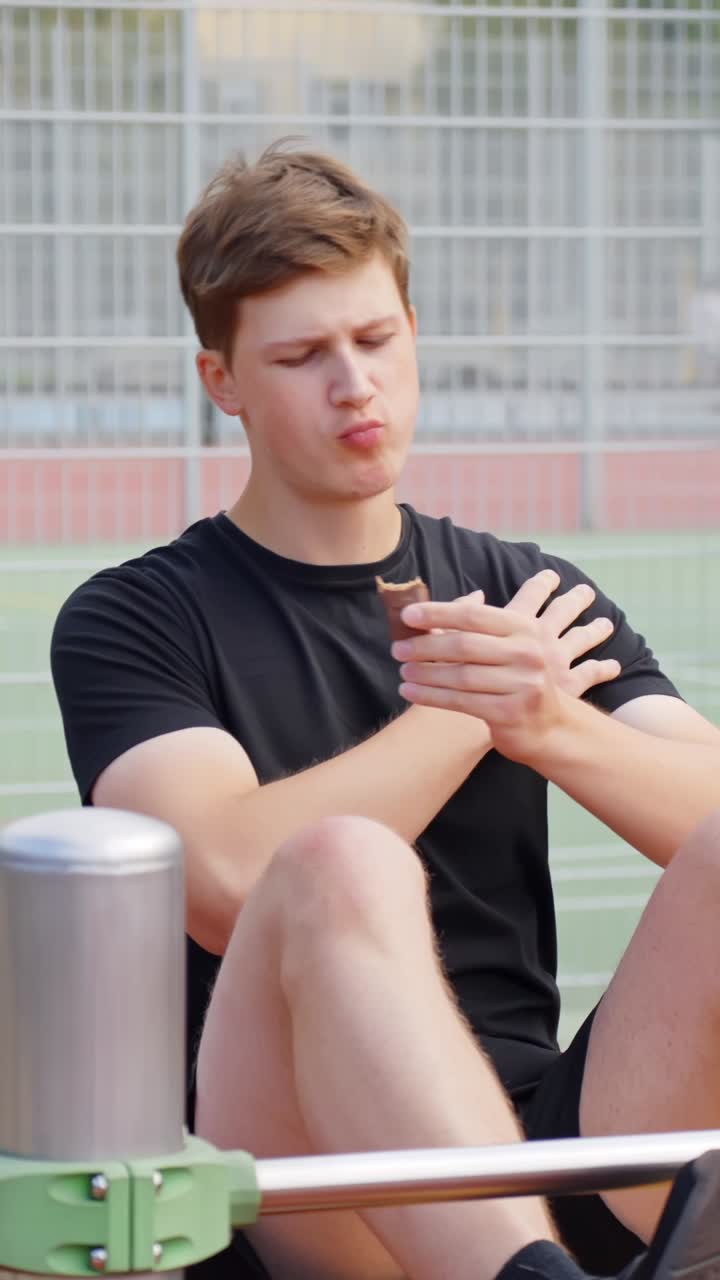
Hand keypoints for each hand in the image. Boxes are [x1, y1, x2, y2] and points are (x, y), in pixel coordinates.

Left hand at [391, 570, 620, 762]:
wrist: (550, 728)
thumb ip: (474, 627)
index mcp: (524, 628)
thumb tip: (428, 611)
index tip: (407, 615)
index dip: (438, 613)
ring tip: (403, 672)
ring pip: (460, 675)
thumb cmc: (518, 681)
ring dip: (424, 673)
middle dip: (425, 646)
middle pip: (464, 645)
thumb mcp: (508, 647)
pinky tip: (411, 692)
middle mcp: (526, 653)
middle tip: (398, 649)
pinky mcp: (510, 712)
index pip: (473, 616)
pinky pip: (460, 701)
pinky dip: (431, 696)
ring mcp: (521, 684)